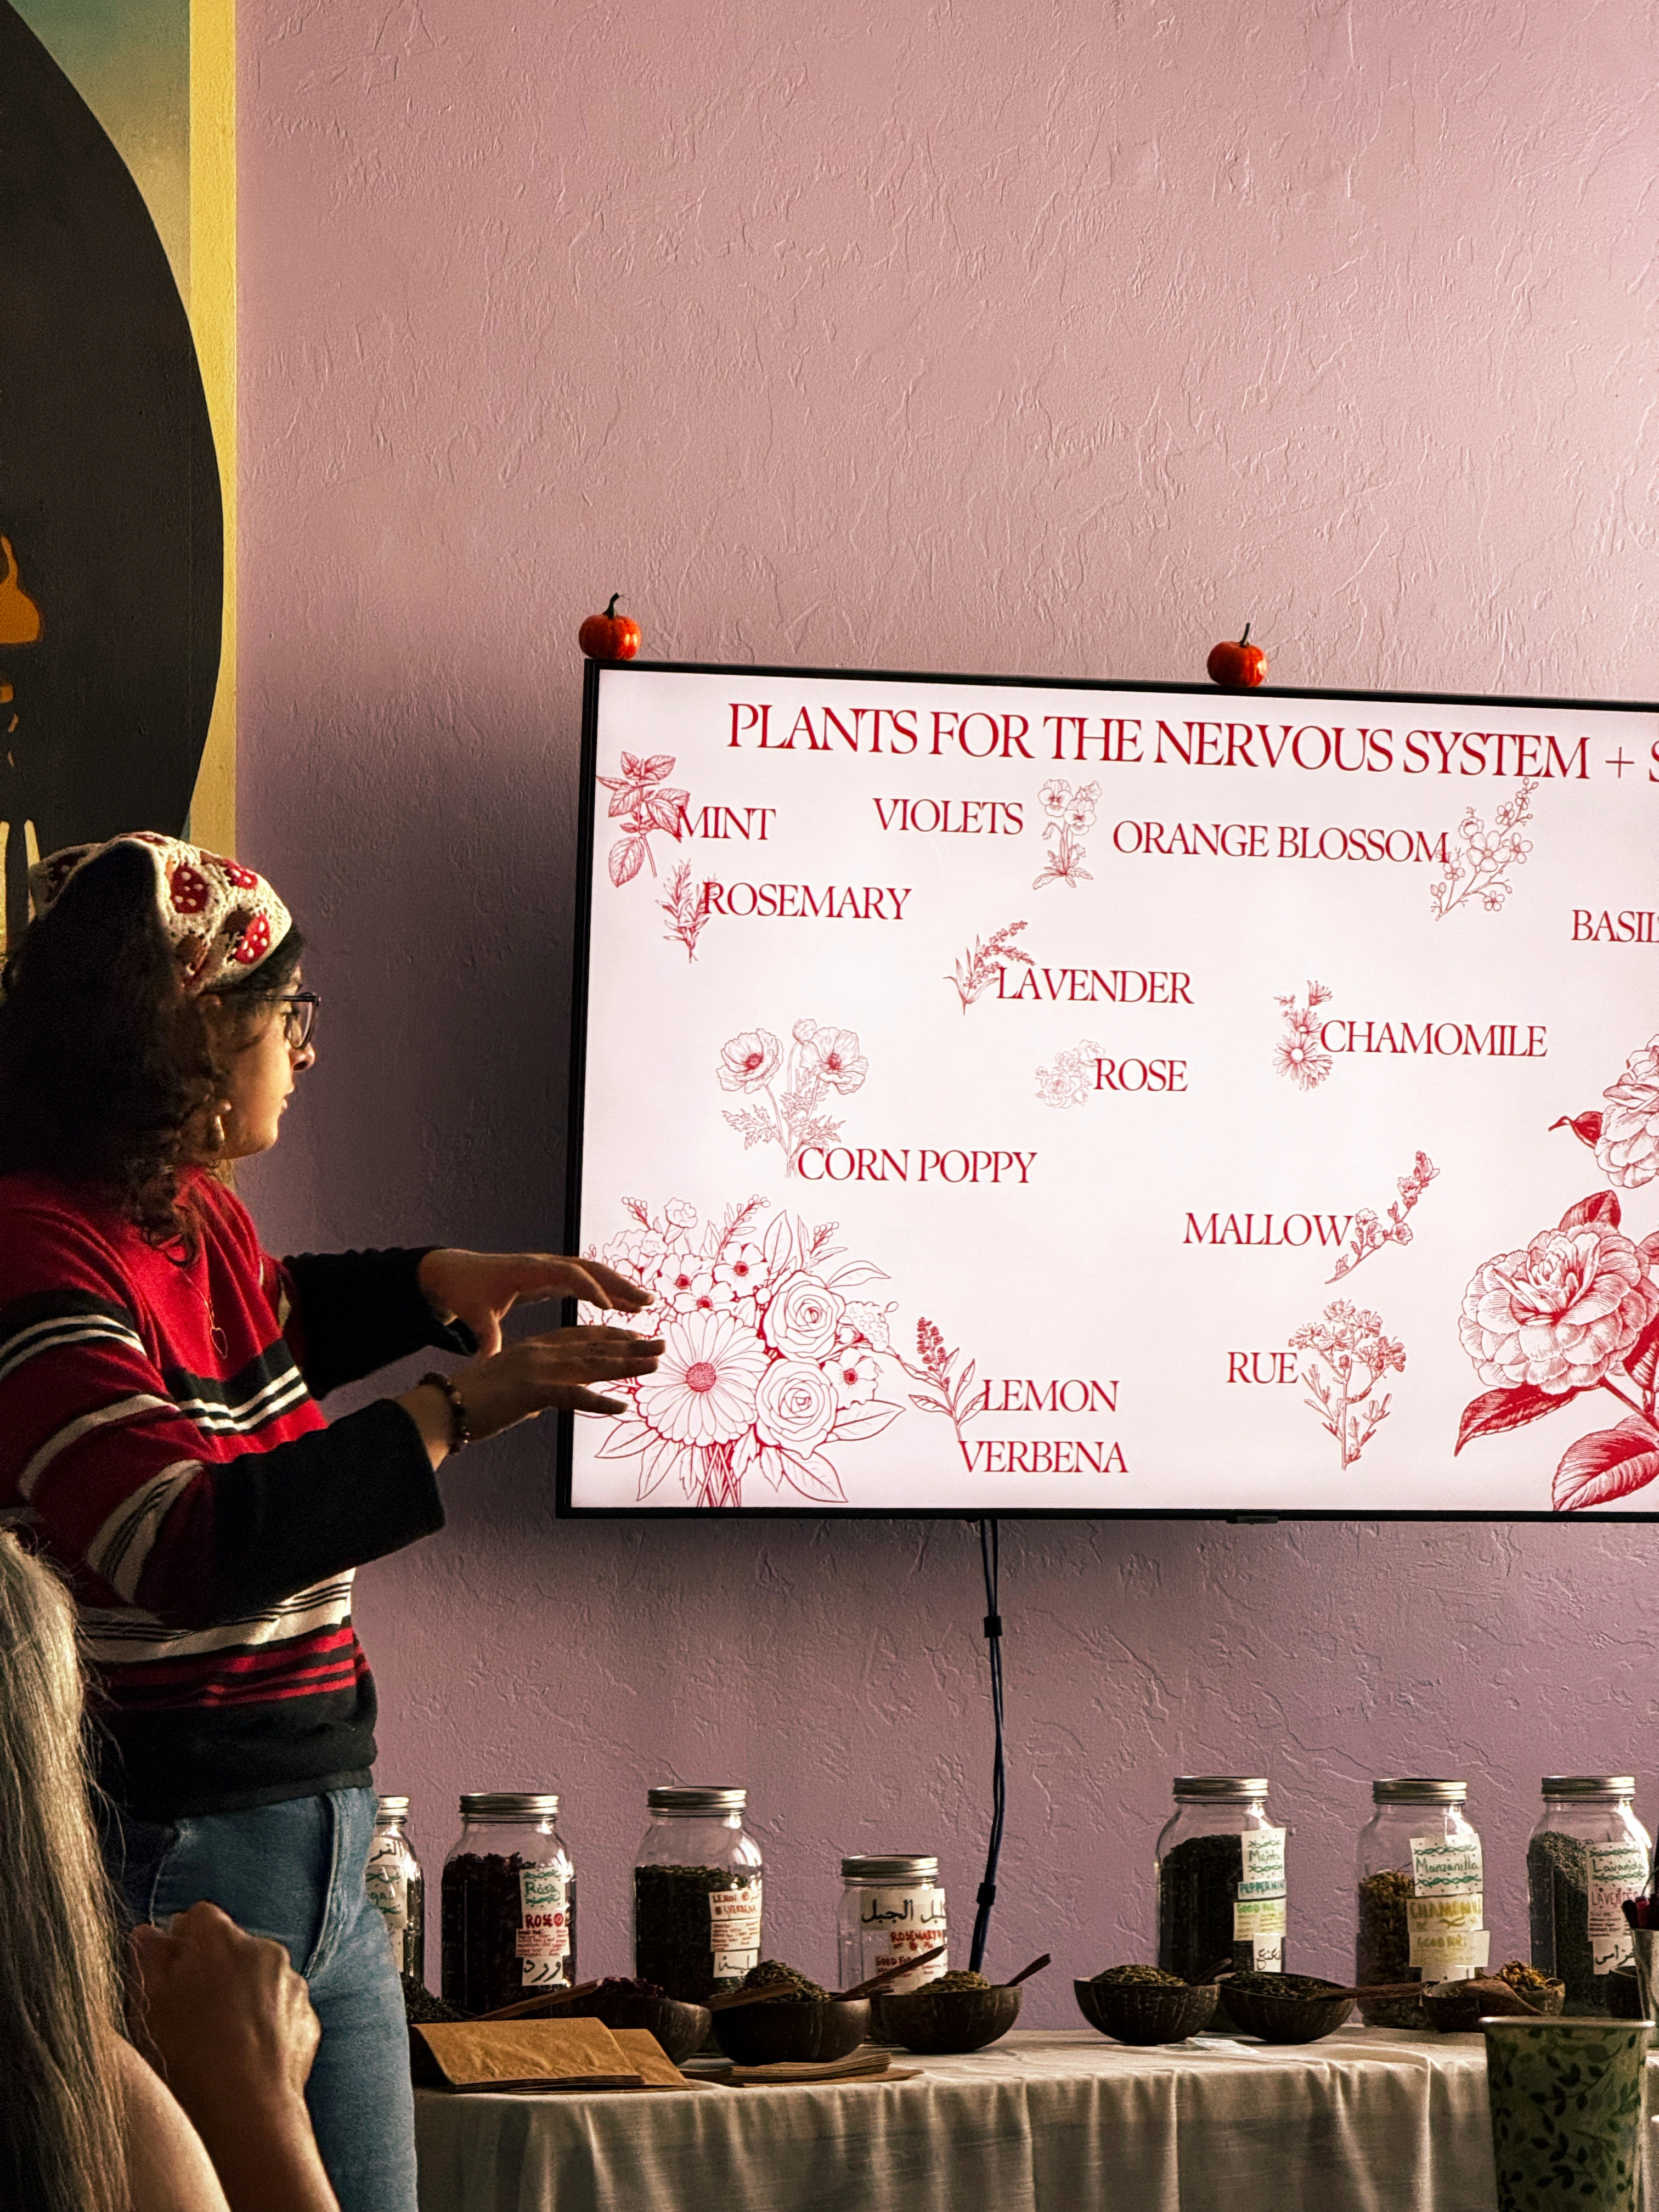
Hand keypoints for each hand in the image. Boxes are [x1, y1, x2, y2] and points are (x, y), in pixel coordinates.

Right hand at [130, 1900, 319, 2115]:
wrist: (246, 2114)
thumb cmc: (187, 2059)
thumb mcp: (148, 2008)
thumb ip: (148, 1960)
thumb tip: (148, 1934)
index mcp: (221, 1940)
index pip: (198, 1918)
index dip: (180, 1944)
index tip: (168, 1975)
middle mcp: (264, 1951)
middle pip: (232, 1947)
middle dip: (212, 1970)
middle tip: (188, 2014)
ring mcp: (292, 1985)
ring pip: (259, 1979)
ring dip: (241, 1997)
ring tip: (216, 2044)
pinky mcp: (308, 2018)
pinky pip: (281, 2011)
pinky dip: (265, 2025)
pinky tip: (243, 2058)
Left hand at [418, 1248, 652, 1356]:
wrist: (454, 1272)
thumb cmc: (464, 1292)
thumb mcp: (474, 1315)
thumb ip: (486, 1337)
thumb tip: (488, 1361)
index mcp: (527, 1272)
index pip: (567, 1275)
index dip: (589, 1289)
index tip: (608, 1308)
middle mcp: (544, 1266)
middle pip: (590, 1269)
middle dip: (619, 1285)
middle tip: (646, 1301)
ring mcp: (550, 1269)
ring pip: (593, 1274)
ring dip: (619, 1287)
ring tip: (645, 1303)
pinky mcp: (551, 1277)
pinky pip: (585, 1282)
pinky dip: (606, 1292)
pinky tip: (623, 1307)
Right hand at [454, 1323, 664, 1433]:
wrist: (443, 1408)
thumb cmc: (473, 1403)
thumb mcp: (512, 1393)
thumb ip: (533, 1394)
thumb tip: (545, 1407)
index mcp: (534, 1348)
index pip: (581, 1337)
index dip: (612, 1336)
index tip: (638, 1337)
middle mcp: (539, 1353)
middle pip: (594, 1347)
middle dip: (630, 1346)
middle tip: (661, 1346)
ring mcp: (537, 1370)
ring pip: (591, 1366)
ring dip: (626, 1366)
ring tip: (654, 1366)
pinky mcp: (532, 1392)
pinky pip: (573, 1396)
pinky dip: (599, 1402)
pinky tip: (621, 1406)